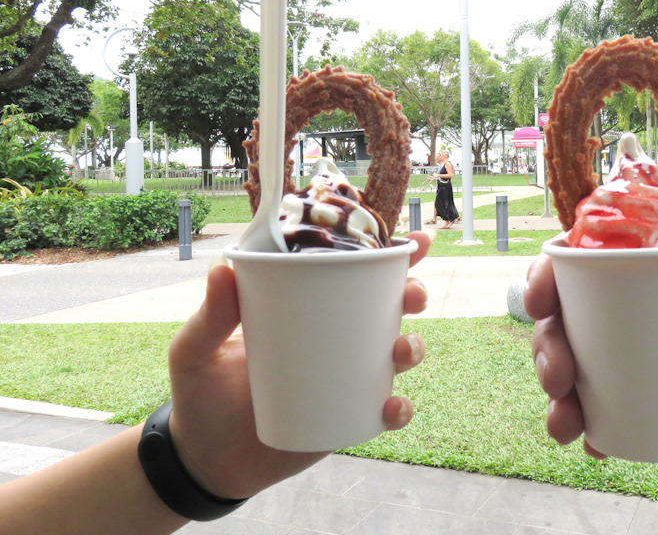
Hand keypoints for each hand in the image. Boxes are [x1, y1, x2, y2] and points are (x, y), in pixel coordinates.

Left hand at [166, 231, 431, 498]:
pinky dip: (398, 409)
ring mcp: (346, 379)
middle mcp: (335, 339)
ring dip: (412, 347)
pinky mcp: (348, 418)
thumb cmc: (201, 394)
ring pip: (397, 356)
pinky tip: (390, 407)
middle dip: (413, 294)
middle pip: (389, 308)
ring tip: (401, 350)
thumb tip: (223, 267)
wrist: (204, 460)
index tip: (418, 241)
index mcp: (307, 309)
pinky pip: (385, 412)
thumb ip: (211, 314)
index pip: (352, 274)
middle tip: (411, 295)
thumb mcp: (197, 349)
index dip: (391, 256)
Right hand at [524, 254, 657, 457]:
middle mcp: (614, 303)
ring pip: (569, 365)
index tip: (539, 301)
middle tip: (559, 378)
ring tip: (565, 424)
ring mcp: (619, 346)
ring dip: (557, 396)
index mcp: (634, 263)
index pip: (572, 261)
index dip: (542, 278)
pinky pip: (599, 406)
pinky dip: (591, 426)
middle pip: (560, 320)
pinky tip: (593, 445)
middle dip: (546, 350)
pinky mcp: (634, 385)